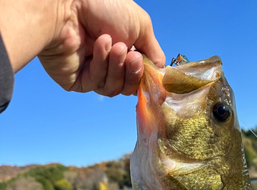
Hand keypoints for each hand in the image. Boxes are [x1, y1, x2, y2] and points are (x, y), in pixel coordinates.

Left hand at [39, 0, 164, 95]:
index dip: (145, 75)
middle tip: (132, 57)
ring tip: (114, 45)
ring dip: (117, 67)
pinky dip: (101, 65)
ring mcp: (91, 73)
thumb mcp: (140, 25)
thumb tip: (161, 71)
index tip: (152, 71)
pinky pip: (97, 84)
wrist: (68, 4)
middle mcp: (106, 62)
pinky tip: (99, 45)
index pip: (138, 75)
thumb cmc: (103, 6)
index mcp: (121, 49)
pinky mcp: (76, 81)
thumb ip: (153, 51)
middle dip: (132, 72)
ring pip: (113, 88)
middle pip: (127, 86)